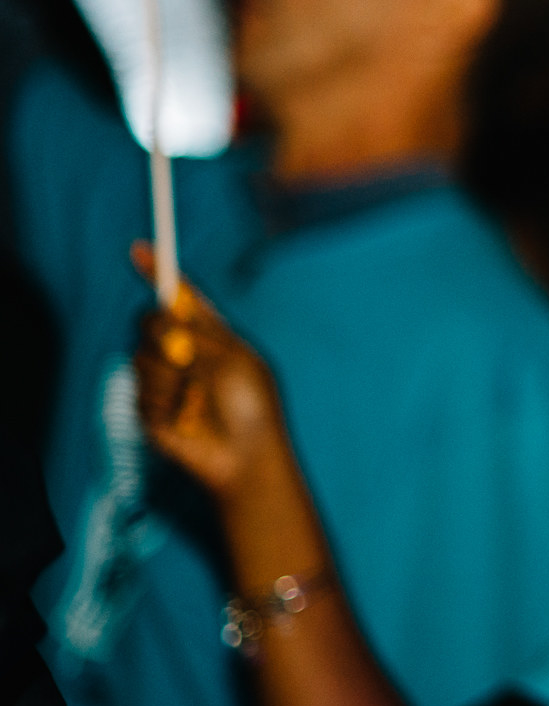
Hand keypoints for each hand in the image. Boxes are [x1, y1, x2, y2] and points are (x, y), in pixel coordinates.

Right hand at [131, 243, 291, 503]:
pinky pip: (140, 393)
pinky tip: (185, 420)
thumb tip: (166, 307)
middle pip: (149, 322)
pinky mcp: (150, 408)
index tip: (140, 250)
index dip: (158, 272)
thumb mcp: (234, 359)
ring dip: (171, 379)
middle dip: (163, 335)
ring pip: (141, 358)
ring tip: (197, 400)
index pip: (179, 297)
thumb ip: (198, 333)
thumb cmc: (252, 406)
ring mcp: (165, 379)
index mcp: (210, 334)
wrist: (244, 456)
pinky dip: (165, 404)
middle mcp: (184, 352)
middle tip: (186, 355)